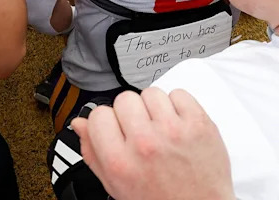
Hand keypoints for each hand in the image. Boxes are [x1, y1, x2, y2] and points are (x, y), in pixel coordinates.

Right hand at [73, 89, 235, 199]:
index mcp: (120, 161)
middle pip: (124, 99)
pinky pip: (179, 93)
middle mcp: (145, 144)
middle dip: (130, 113)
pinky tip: (177, 124)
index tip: (115, 128)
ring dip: (154, 108)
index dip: (106, 121)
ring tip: (160, 128)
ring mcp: (173, 132)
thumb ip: (94, 153)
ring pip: (150, 93)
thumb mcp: (116, 185)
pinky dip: (178, 106)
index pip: (98, 114)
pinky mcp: (198, 124)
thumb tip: (80, 124)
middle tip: (140, 130)